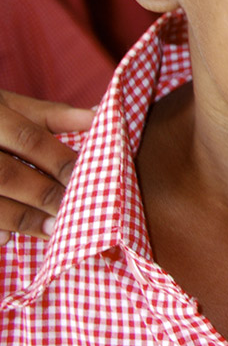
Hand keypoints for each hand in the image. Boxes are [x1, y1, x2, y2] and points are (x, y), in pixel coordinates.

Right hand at [0, 90, 93, 244]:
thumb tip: (100, 118)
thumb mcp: (12, 105)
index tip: (88, 179)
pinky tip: (6, 239)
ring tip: (52, 230)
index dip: (58, 160)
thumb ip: (54, 115)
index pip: (28, 138)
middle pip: (7, 174)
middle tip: (74, 213)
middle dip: (43, 194)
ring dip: (20, 218)